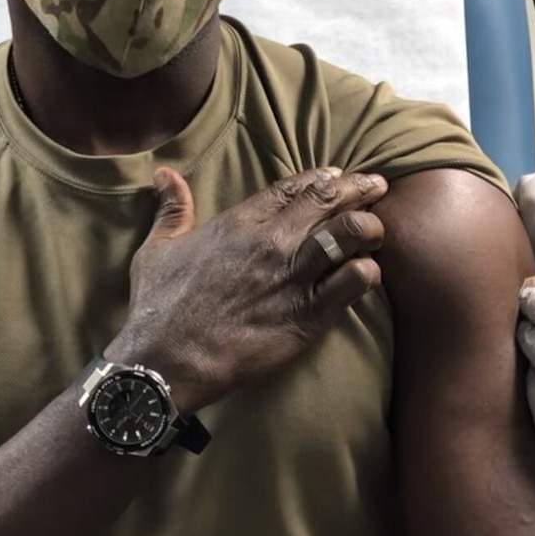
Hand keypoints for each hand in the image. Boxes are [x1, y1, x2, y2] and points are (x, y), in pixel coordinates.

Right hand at [107, 166, 387, 412]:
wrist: (166, 361)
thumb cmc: (158, 307)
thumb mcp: (157, 248)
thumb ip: (171, 209)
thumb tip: (163, 174)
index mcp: (241, 222)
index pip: (295, 187)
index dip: (321, 177)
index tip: (338, 175)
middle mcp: (273, 242)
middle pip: (329, 199)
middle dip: (360, 187)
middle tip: (378, 187)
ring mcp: (294, 277)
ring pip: (351, 232)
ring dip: (370, 226)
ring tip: (378, 229)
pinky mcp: (308, 315)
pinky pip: (355, 282)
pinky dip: (367, 272)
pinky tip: (368, 271)